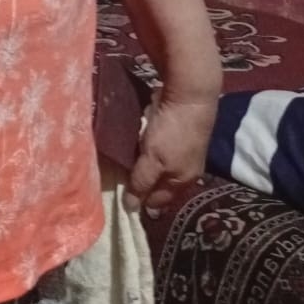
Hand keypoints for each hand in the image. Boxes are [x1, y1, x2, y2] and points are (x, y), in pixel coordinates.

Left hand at [128, 92, 217, 214]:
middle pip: (157, 183)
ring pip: (155, 164)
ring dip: (140, 163)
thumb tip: (131, 209)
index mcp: (182, 181)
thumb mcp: (154, 162)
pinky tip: (132, 143)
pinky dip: (144, 146)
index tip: (118, 199)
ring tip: (118, 162)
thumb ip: (142, 183)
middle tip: (114, 180)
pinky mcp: (173, 131)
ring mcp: (179, 149)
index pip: (158, 201)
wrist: (189, 95)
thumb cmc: (172, 133)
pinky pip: (154, 145)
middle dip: (139, 183)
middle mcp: (183, 168)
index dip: (140, 202)